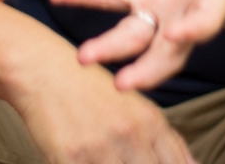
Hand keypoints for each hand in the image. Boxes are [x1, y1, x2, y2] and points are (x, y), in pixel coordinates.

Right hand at [9, 38, 196, 163]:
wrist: (45, 70)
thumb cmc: (90, 89)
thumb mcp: (132, 106)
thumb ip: (163, 139)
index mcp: (150, 121)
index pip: (179, 163)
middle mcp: (130, 134)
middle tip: (128, 160)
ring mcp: (100, 147)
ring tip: (108, 159)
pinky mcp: (70, 158)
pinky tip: (88, 162)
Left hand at [49, 0, 224, 91]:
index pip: (207, 17)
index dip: (195, 26)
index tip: (180, 33)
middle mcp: (187, 12)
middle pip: (167, 50)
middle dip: (146, 68)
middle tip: (123, 84)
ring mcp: (161, 7)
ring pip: (134, 36)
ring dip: (110, 47)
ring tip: (83, 58)